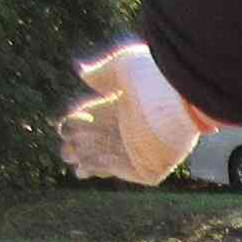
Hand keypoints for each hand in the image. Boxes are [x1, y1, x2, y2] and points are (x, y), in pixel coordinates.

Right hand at [56, 42, 199, 186]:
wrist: (178, 100)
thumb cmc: (152, 79)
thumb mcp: (122, 69)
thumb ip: (102, 74)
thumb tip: (83, 73)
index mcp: (125, 108)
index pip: (95, 120)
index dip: (76, 124)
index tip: (63, 126)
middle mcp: (134, 131)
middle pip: (99, 143)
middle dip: (79, 147)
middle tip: (66, 151)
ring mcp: (143, 151)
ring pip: (109, 160)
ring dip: (89, 161)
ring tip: (71, 160)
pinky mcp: (152, 168)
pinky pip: (124, 172)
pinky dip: (104, 169)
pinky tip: (86, 165)